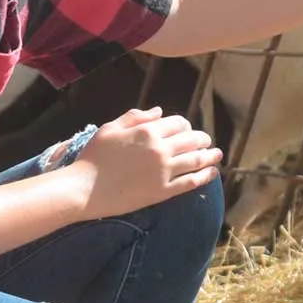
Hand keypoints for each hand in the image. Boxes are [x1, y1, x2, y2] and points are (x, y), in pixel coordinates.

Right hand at [64, 108, 222, 218]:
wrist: (85, 189)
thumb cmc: (94, 157)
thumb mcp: (110, 128)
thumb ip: (135, 117)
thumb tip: (160, 111)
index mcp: (147, 131)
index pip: (178, 123)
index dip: (185, 126)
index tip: (187, 130)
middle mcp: (160, 149)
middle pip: (192, 140)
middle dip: (202, 139)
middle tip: (206, 142)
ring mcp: (164, 171)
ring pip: (196, 159)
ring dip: (210, 155)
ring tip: (217, 154)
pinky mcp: (163, 191)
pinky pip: (191, 182)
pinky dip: (205, 176)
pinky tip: (212, 173)